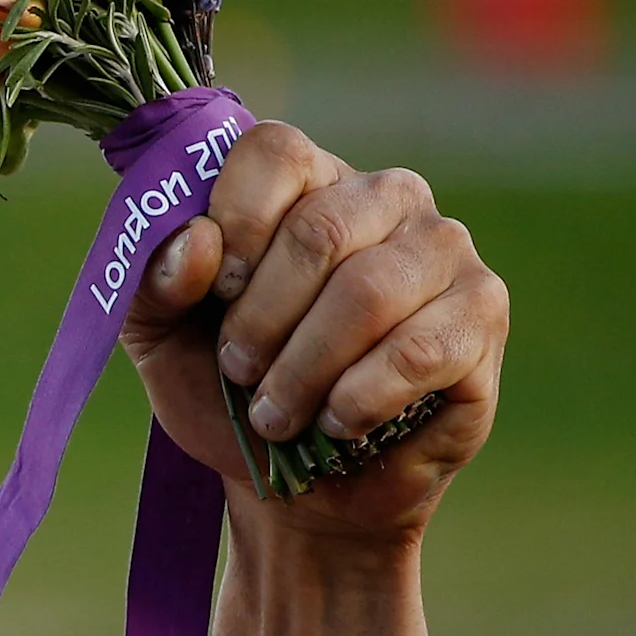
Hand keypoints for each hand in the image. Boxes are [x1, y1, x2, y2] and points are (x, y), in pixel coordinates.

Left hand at [121, 122, 510, 548]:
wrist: (298, 485)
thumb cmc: (230, 395)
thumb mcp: (163, 341)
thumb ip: (154, 283)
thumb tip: (194, 243)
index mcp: (306, 183)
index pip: (275, 151)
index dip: (234, 223)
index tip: (215, 294)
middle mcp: (386, 198)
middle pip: (319, 229)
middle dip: (260, 321)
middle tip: (239, 372)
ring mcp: (444, 250)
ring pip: (369, 292)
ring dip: (303, 370)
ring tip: (276, 414)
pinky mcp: (481, 314)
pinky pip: (418, 349)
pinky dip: (357, 400)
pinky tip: (337, 423)